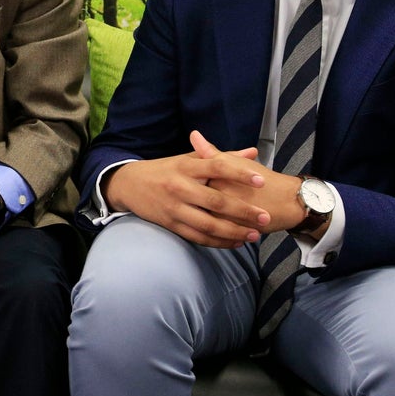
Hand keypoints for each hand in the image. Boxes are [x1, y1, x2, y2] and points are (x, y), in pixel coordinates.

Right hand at [104, 130, 269, 247]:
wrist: (129, 184)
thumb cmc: (165, 169)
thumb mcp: (188, 158)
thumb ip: (220, 157)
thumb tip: (252, 153)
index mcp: (185, 166)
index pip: (216, 168)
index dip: (239, 174)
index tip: (261, 180)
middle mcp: (179, 186)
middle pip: (216, 201)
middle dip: (243, 211)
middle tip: (265, 216)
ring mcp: (174, 207)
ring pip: (208, 224)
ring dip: (234, 231)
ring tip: (255, 234)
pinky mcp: (170, 224)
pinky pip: (197, 237)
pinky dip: (218, 242)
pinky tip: (235, 242)